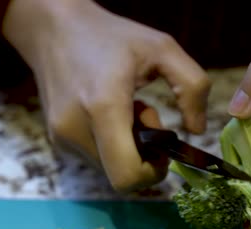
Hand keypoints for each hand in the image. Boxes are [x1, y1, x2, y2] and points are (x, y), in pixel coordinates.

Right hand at [0, 0, 209, 191]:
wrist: (53, 29)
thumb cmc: (111, 36)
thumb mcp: (162, 48)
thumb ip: (193, 88)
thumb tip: (197, 131)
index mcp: (103, 107)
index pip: (127, 175)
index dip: (153, 173)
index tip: (162, 146)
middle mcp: (76, 130)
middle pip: (121, 177)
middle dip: (143, 156)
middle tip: (142, 117)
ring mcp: (61, 138)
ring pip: (108, 170)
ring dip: (126, 149)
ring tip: (124, 111)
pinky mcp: (56, 140)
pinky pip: (94, 159)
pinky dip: (109, 145)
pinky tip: (106, 114)